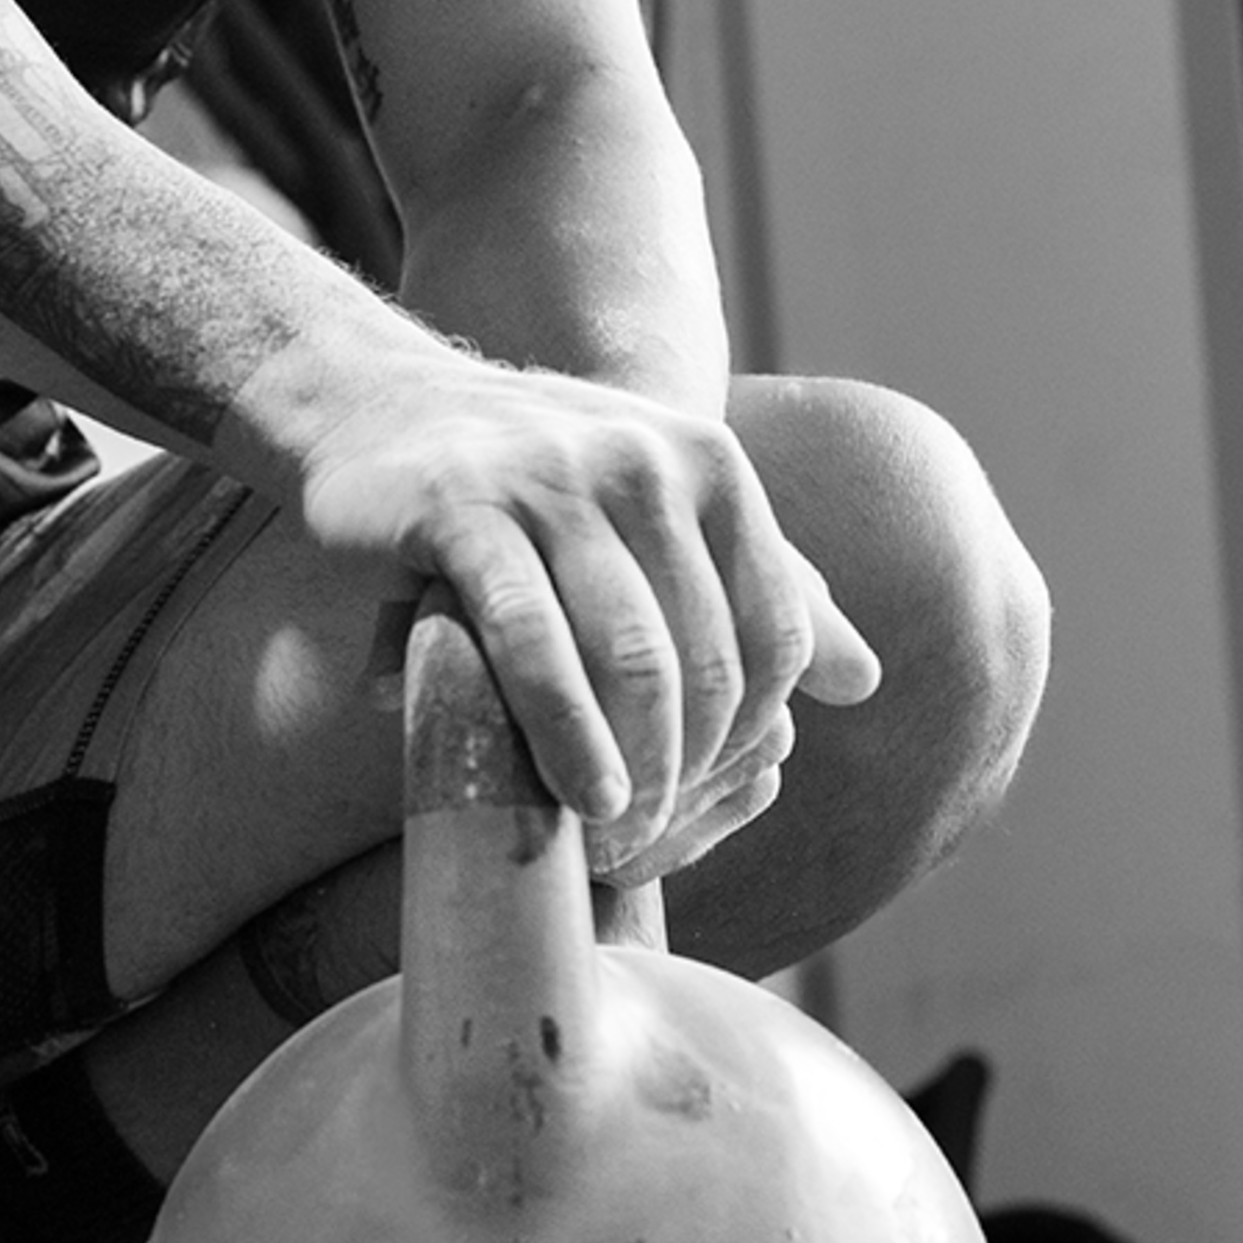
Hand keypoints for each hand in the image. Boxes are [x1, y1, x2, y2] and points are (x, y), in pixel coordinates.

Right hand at [303, 359, 877, 855]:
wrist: (378, 402)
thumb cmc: (530, 476)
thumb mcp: (656, 508)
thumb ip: (759, 586)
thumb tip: (864, 682)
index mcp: (708, 463)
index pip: (774, 630)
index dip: (750, 735)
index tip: (704, 798)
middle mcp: (643, 461)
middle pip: (707, 657)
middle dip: (688, 769)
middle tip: (651, 840)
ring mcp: (549, 480)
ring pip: (629, 654)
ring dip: (636, 766)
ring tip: (617, 834)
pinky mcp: (458, 508)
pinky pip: (527, 636)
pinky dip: (562, 726)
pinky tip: (574, 789)